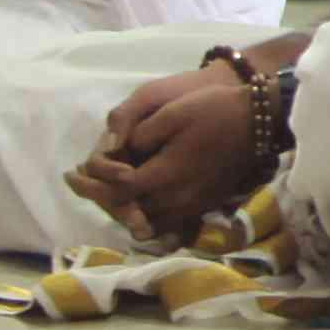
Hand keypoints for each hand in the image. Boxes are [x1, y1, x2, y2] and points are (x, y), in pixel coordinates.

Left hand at [74, 63, 260, 239]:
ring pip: (148, 221)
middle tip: (81, 182)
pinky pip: (169, 220)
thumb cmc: (214, 109)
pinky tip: (139, 201)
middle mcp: (177, 198)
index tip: (69, 174)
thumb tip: (121, 153)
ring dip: (123, 209)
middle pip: (128, 212)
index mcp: (165, 175)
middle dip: (101, 199)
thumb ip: (139, 137)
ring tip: (106, 192)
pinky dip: (148, 215)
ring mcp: (193, 203)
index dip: (89, 185)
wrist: (260, 117)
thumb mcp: (171, 113)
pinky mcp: (205, 202)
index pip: (116, 191)